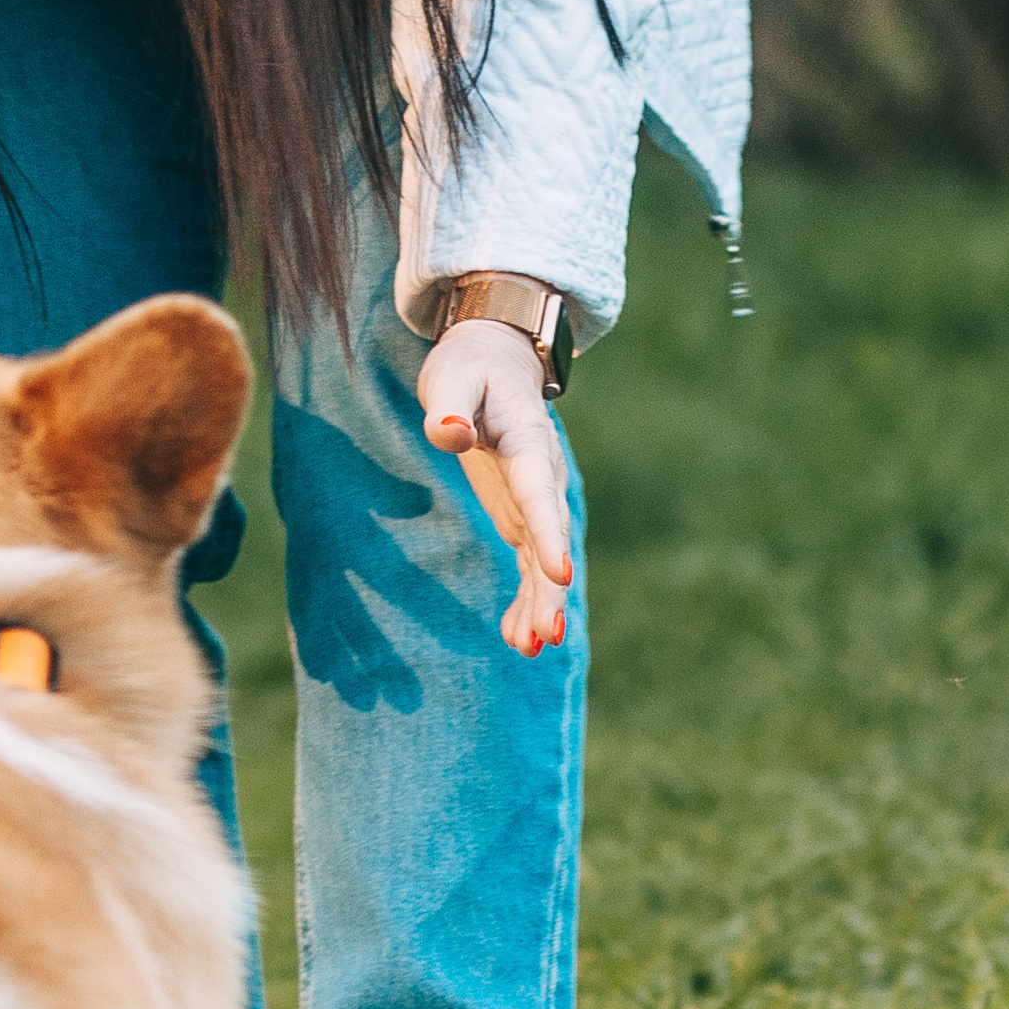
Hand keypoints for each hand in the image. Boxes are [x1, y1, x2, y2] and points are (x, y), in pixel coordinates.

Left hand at [418, 318, 573, 658]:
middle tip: (549, 635)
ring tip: (533, 648)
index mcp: (528, 442)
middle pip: (549, 537)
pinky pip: (530, 564)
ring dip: (542, 605)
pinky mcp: (523, 514)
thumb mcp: (453, 377)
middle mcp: (541, 476)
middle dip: (551, 589)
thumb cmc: (469, 367)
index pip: (539, 493)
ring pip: (544, 559)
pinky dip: (527, 599)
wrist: (495, 360)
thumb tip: (449, 432)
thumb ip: (451, 406)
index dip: (548, 534)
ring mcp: (534, 500)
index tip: (559, 573)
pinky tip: (518, 638)